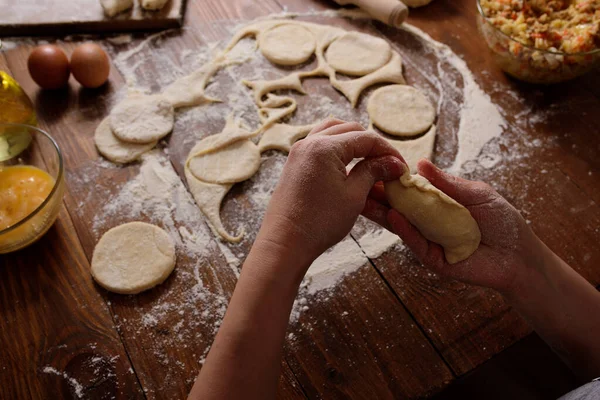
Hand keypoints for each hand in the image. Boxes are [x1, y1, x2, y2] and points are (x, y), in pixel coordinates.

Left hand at [257, 118, 404, 272]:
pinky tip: (347, 165)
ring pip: (332, 132)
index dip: (388, 151)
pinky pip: (319, 144)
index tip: (401, 167)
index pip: (366, 138)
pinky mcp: (294, 163)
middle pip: (349, 130)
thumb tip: (394, 163)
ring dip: (353, 142)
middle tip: (388, 164)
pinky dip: (337, 148)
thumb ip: (373, 172)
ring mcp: (298, 151)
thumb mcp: (354, 196)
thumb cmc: (319, 222)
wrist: (285, 242)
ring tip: (369, 161)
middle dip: (372, 145)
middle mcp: (309, 142)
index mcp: (325, 147)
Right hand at [363, 159, 541, 291]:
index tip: (374, 166)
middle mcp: (429, 222)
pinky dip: (404, 230)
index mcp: (438, 204)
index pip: (409, 191)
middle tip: (356, 182)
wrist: (521, 256)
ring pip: (400, 226)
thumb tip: (421, 163)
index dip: (392, 180)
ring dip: (382, 212)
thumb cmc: (503, 222)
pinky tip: (393, 216)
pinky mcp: (433, 259)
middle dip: (378, 196)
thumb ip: (447, 183)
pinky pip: (415, 243)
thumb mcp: (476, 194)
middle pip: (398, 208)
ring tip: (364, 198)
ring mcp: (429, 241)